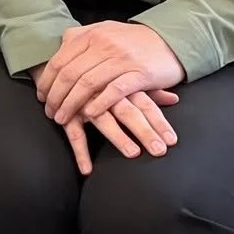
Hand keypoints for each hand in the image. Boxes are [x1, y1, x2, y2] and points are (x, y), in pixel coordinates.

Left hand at [36, 21, 184, 127]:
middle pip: (70, 74)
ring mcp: (121, 59)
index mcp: (90, 35)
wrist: (172, 39)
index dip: (47, 81)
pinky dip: (99, 104)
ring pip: (88, 84)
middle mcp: (103, 44)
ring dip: (72, 104)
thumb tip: (61, 44)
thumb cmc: (134, 40)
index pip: (60, 60)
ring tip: (63, 118)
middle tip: (49, 112)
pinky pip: (114, 91)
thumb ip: (82, 36)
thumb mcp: (105, 30)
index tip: (41, 96)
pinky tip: (89, 115)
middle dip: (56, 96)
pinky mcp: (140, 74)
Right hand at [41, 79, 182, 174]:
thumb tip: (174, 99)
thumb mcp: (121, 76)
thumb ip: (148, 89)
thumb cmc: (96, 73)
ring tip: (132, 153)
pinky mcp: (67, 111)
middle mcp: (104, 91)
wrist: (59, 63)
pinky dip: (80, 151)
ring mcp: (84, 101)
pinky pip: (73, 132)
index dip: (158, 121)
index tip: (172, 140)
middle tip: (159, 150)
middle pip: (127, 111)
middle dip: (144, 131)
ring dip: (118, 137)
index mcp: (121, 82)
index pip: (144, 103)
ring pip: (102, 119)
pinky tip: (87, 170)